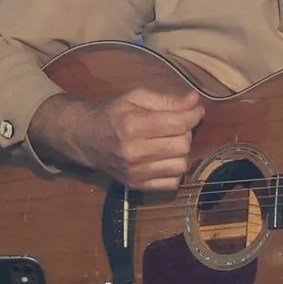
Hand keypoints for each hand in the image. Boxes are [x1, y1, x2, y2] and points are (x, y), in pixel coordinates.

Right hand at [30, 83, 203, 194]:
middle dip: (186, 132)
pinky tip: (165, 159)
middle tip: (178, 125)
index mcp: (133, 125)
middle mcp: (134, 151)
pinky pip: (172, 183)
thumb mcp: (136, 98)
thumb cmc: (113, 114)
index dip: (193, 115)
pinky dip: (174, 170)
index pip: (178, 124)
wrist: (86, 139)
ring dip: (181, 152)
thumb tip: (195, 101)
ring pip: (180, 165)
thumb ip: (166, 100)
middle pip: (182, 145)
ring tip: (170, 142)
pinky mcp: (137, 185)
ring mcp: (135, 172)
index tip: (195, 110)